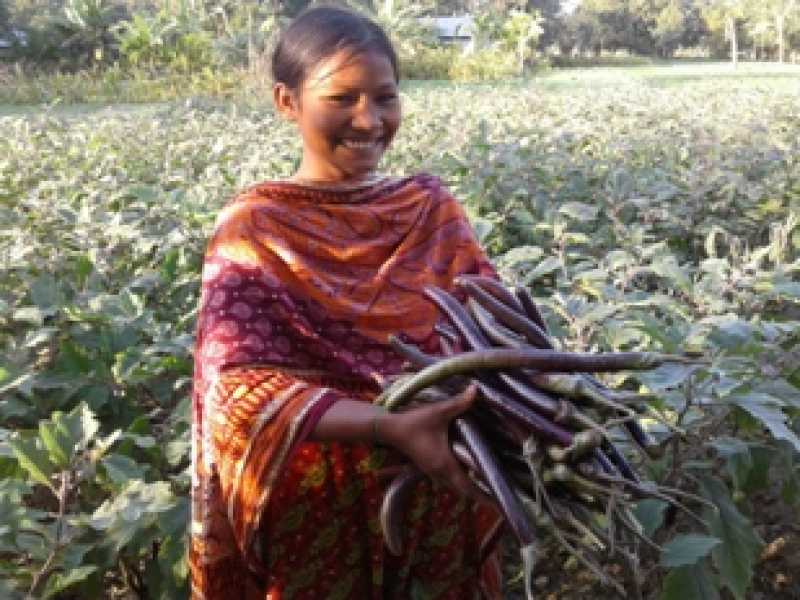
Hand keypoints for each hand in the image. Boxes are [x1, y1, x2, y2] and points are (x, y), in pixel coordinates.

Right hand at [380, 384, 492, 505]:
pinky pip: (447, 479)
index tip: (499, 504)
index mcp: (445, 464)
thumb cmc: (413, 422)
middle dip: (480, 493)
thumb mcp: (437, 412)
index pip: (468, 487)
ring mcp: (432, 471)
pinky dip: (458, 478)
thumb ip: (458, 403)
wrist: (389, 429)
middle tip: (499, 491)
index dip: (484, 497)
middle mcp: (439, 472)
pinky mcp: (428, 466)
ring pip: (454, 485)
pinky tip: (466, 468)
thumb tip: (475, 390)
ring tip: (486, 482)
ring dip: (468, 486)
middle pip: (463, 490)